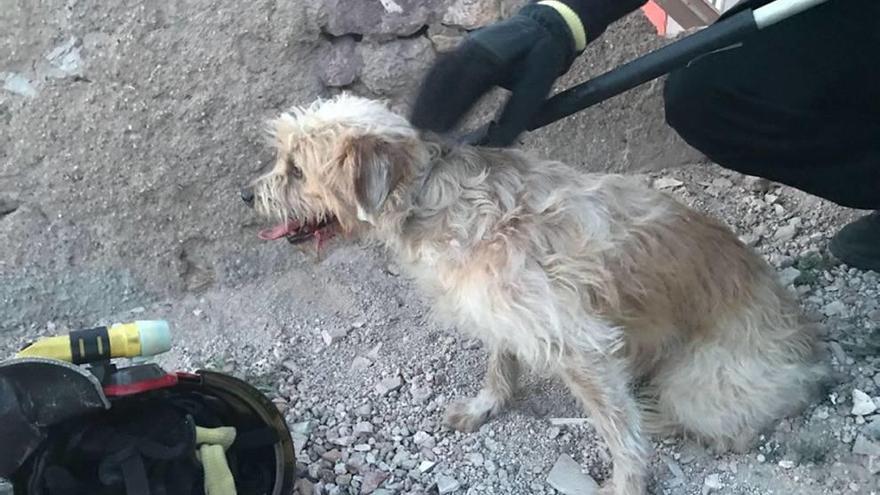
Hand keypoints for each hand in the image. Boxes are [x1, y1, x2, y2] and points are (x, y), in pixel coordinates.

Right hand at [410, 4, 580, 146]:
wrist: (543, 30)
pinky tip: (422, 105)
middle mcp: (474, 48)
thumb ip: (516, 116)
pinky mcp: (462, 50)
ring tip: (415, 121)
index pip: (465, 85)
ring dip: (424, 97)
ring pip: (437, 72)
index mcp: (493, 57)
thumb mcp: (537, 90)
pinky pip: (439, 68)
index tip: (439, 131)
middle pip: (443, 77)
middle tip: (420, 131)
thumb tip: (495, 144)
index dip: (450, 108)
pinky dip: (428, 87)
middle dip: (430, 105)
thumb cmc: (541, 62)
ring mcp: (466, 47)